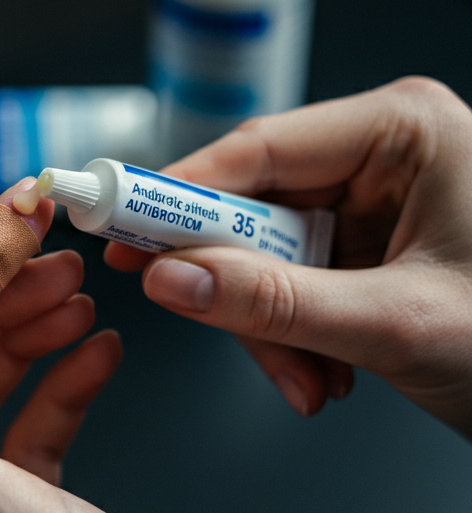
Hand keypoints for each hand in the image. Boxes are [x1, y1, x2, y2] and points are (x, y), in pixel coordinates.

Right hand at [106, 77, 471, 433]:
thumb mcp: (399, 323)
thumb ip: (276, 304)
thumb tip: (170, 281)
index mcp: (400, 129)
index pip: (254, 150)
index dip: (174, 195)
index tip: (112, 227)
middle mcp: (381, 154)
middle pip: (252, 208)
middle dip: (239, 287)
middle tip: (210, 324)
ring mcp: (375, 200)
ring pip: (266, 255)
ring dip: (272, 327)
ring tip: (310, 382)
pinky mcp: (370, 244)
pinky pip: (295, 281)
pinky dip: (296, 334)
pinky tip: (327, 375)